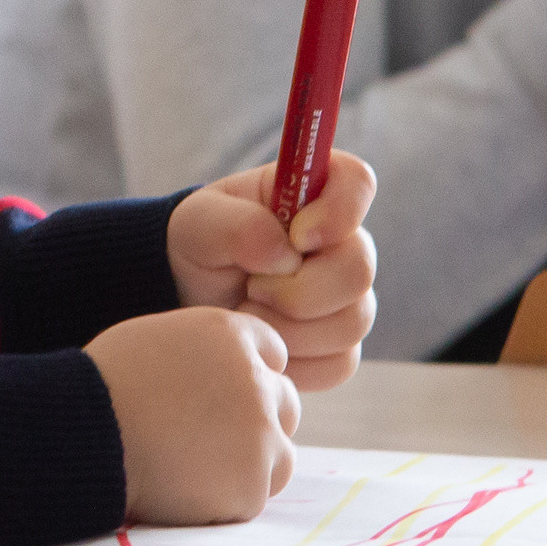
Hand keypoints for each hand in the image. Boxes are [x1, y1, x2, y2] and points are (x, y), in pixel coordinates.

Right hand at [86, 308, 297, 522]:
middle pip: (285, 403)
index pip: (271, 353)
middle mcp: (256, 381)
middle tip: (209, 438)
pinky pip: (250, 497)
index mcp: (230, 335)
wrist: (83, 438)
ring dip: (250, 464)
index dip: (244, 375)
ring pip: (280, 455)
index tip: (219, 395)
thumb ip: (202, 353)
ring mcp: (259, 437)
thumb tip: (220, 374)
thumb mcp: (154, 341)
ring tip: (195, 469)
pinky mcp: (250, 487)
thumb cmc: (102, 388)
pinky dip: (224, 500)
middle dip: (256, 420)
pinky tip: (184, 492)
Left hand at [167, 152, 376, 387]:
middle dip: (298, 290)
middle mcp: (342, 244)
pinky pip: (338, 363)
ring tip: (248, 312)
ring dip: (288, 328)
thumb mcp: (200, 223)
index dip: (340, 210)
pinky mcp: (339, 346)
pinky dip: (294, 360)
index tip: (298, 235)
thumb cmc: (199, 248)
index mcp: (313, 196)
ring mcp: (347, 298)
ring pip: (352, 323)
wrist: (187, 299)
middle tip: (252, 288)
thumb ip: (238, 226)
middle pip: (360, 270)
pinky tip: (264, 344)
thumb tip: (286, 254)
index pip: (358, 182)